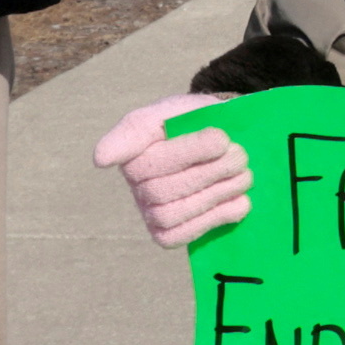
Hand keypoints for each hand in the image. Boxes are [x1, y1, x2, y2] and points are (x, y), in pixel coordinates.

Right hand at [92, 96, 254, 249]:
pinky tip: (240, 200)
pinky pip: (182, 234)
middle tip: (240, 154)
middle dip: (209, 170)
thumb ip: (148, 123)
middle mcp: (135, 181)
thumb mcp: (181, 109)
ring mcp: (148, 210)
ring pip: (173, 212)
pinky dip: (217, 217)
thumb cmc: (198, 123)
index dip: (122, 151)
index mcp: (135, 146)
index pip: (133, 149)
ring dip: (217, 193)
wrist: (228, 143)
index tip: (106, 158)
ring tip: (244, 174)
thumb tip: (100, 159)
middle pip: (161, 187)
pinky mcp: (166, 233)